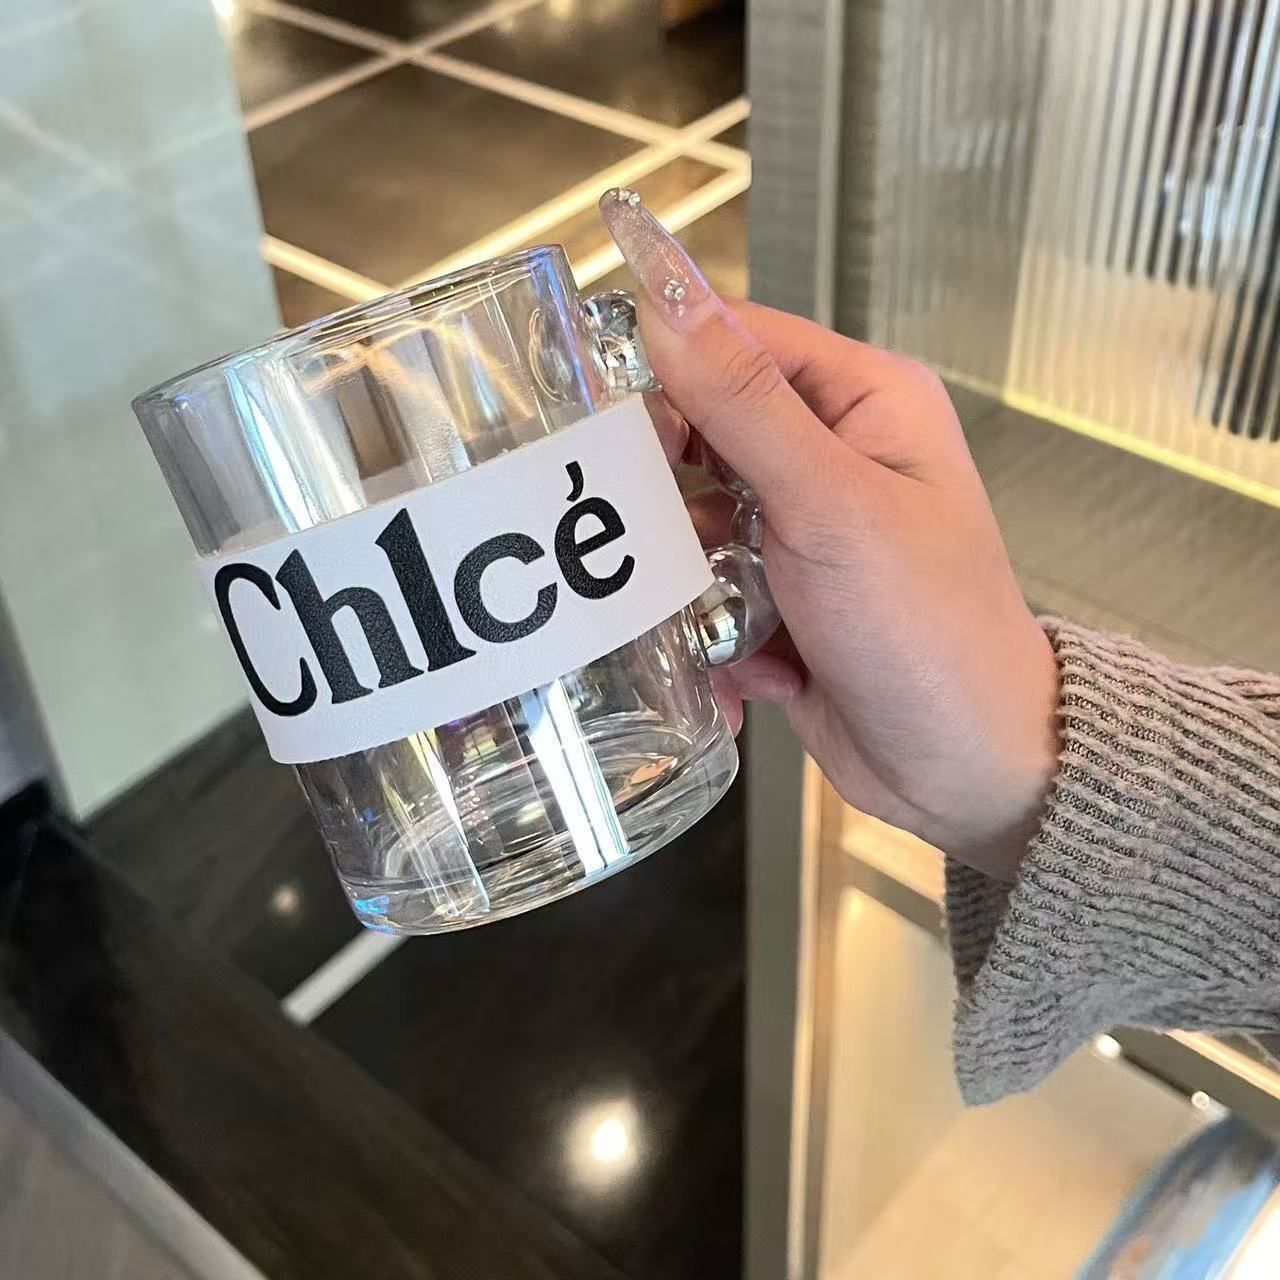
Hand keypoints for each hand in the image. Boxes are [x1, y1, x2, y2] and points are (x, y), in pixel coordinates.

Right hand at [600, 190, 1059, 878]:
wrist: (965, 769)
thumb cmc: (926, 628)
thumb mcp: (831, 504)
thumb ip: (743, 404)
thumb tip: (664, 300)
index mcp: (864, 400)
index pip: (737, 340)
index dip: (666, 369)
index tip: (607, 420)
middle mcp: (831, 454)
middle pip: (704, 431)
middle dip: (670, 490)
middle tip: (660, 538)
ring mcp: (801, 529)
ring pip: (693, 516)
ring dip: (690, 571)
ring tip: (714, 614)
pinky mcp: (778, 594)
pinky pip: (705, 584)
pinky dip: (710, 625)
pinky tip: (747, 663)